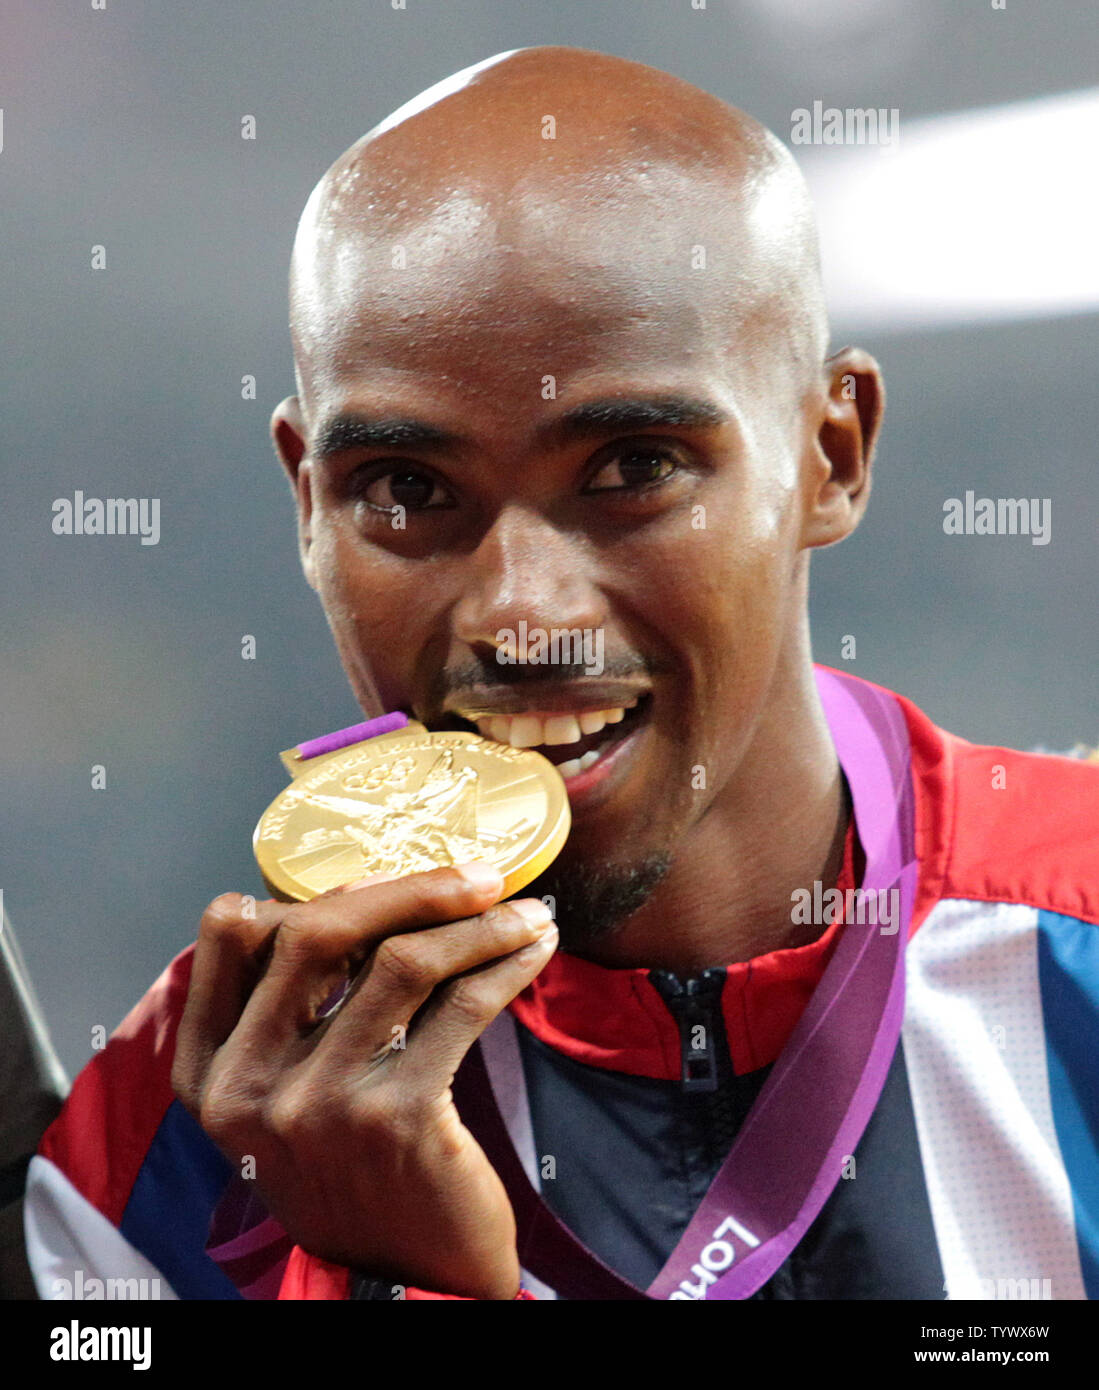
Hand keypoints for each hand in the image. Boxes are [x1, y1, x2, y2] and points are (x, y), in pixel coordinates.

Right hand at [171, 862, 557, 1298]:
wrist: (403, 1281)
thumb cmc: (353, 1171)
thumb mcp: (285, 1100)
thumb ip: (293, 1014)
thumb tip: (365, 896)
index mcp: (208, 1071)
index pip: (229, 935)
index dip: (308, 891)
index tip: (382, 878)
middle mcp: (248, 1086)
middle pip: (320, 930)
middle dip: (410, 885)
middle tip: (478, 874)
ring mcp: (320, 1103)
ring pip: (402, 960)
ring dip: (478, 923)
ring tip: (523, 912)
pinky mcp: (398, 1119)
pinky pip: (462, 1006)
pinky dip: (507, 964)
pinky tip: (535, 950)